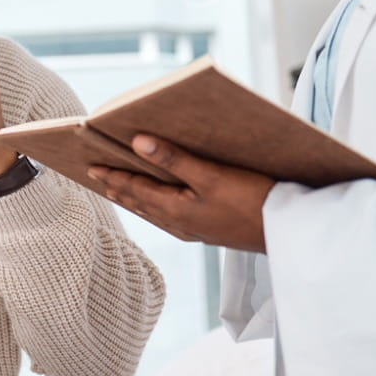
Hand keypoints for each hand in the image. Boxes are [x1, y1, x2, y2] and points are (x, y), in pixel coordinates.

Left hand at [87, 134, 272, 252]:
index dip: (112, 175)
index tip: (90, 165)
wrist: (286, 233)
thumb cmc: (252, 201)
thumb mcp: (211, 176)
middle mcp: (180, 223)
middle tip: (95, 176)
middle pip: (139, 202)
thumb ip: (173, 159)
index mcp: (175, 210)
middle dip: (117, 187)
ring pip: (153, 211)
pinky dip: (155, 206)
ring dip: (134, 198)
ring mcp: (195, 228)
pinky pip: (170, 216)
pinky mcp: (209, 229)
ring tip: (118, 190)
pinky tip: (160, 204)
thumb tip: (137, 142)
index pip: (134, 188)